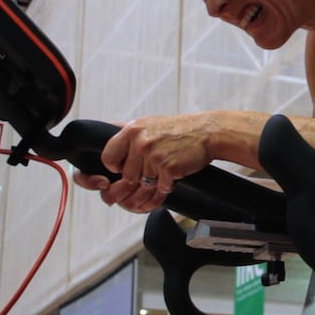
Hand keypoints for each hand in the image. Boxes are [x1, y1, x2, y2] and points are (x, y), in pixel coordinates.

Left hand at [80, 114, 211, 212]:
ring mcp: (154, 156)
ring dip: (149, 192)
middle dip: (135, 183)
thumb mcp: (149, 122)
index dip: (115, 168)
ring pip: (143, 186)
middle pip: (127, 176)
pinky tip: (170, 183)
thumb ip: (128, 129)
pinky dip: (165, 190)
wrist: (206, 133)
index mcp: (132, 130)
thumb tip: (109, 128)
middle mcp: (141, 142)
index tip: (123, 169)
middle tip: (142, 183)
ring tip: (153, 191)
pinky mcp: (168, 168)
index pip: (108, 157)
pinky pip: (161, 189)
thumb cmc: (179, 129)